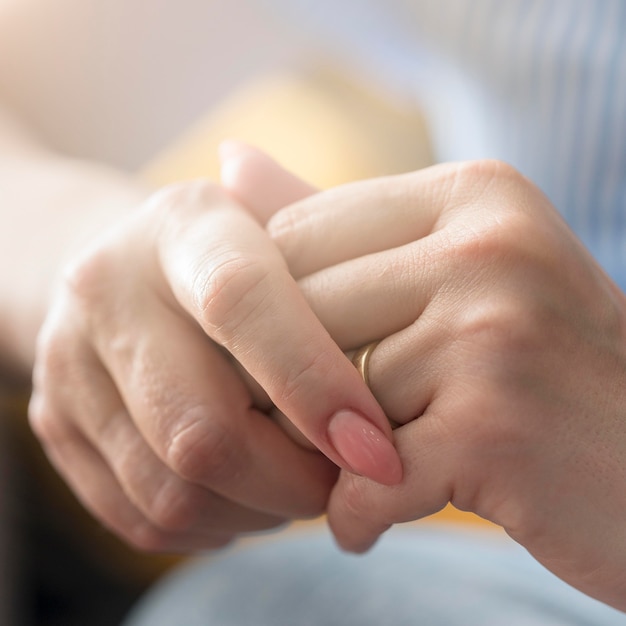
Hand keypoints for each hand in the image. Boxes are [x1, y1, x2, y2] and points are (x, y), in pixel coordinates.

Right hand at [28, 160, 400, 552]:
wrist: (128, 273)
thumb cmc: (237, 257)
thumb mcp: (284, 232)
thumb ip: (338, 254)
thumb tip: (395, 297)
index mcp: (181, 225)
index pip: (242, 303)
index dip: (314, 385)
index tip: (376, 450)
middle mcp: (109, 286)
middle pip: (202, 428)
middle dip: (293, 480)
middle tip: (344, 478)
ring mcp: (69, 360)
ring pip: (173, 490)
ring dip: (257, 510)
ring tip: (299, 485)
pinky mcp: (53, 424)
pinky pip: (142, 518)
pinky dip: (214, 525)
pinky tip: (248, 493)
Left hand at [233, 154, 625, 609]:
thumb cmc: (542, 368)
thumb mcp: (453, 271)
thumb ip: (336, 220)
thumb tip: (228, 159)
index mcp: (471, 194)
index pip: (294, 238)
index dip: (279, 316)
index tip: (309, 363)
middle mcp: (486, 246)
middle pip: (299, 311)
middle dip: (294, 385)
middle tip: (328, 427)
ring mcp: (493, 331)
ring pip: (324, 396)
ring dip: (329, 451)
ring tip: (374, 466)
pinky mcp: (495, 426)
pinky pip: (365, 477)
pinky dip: (356, 511)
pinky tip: (376, 515)